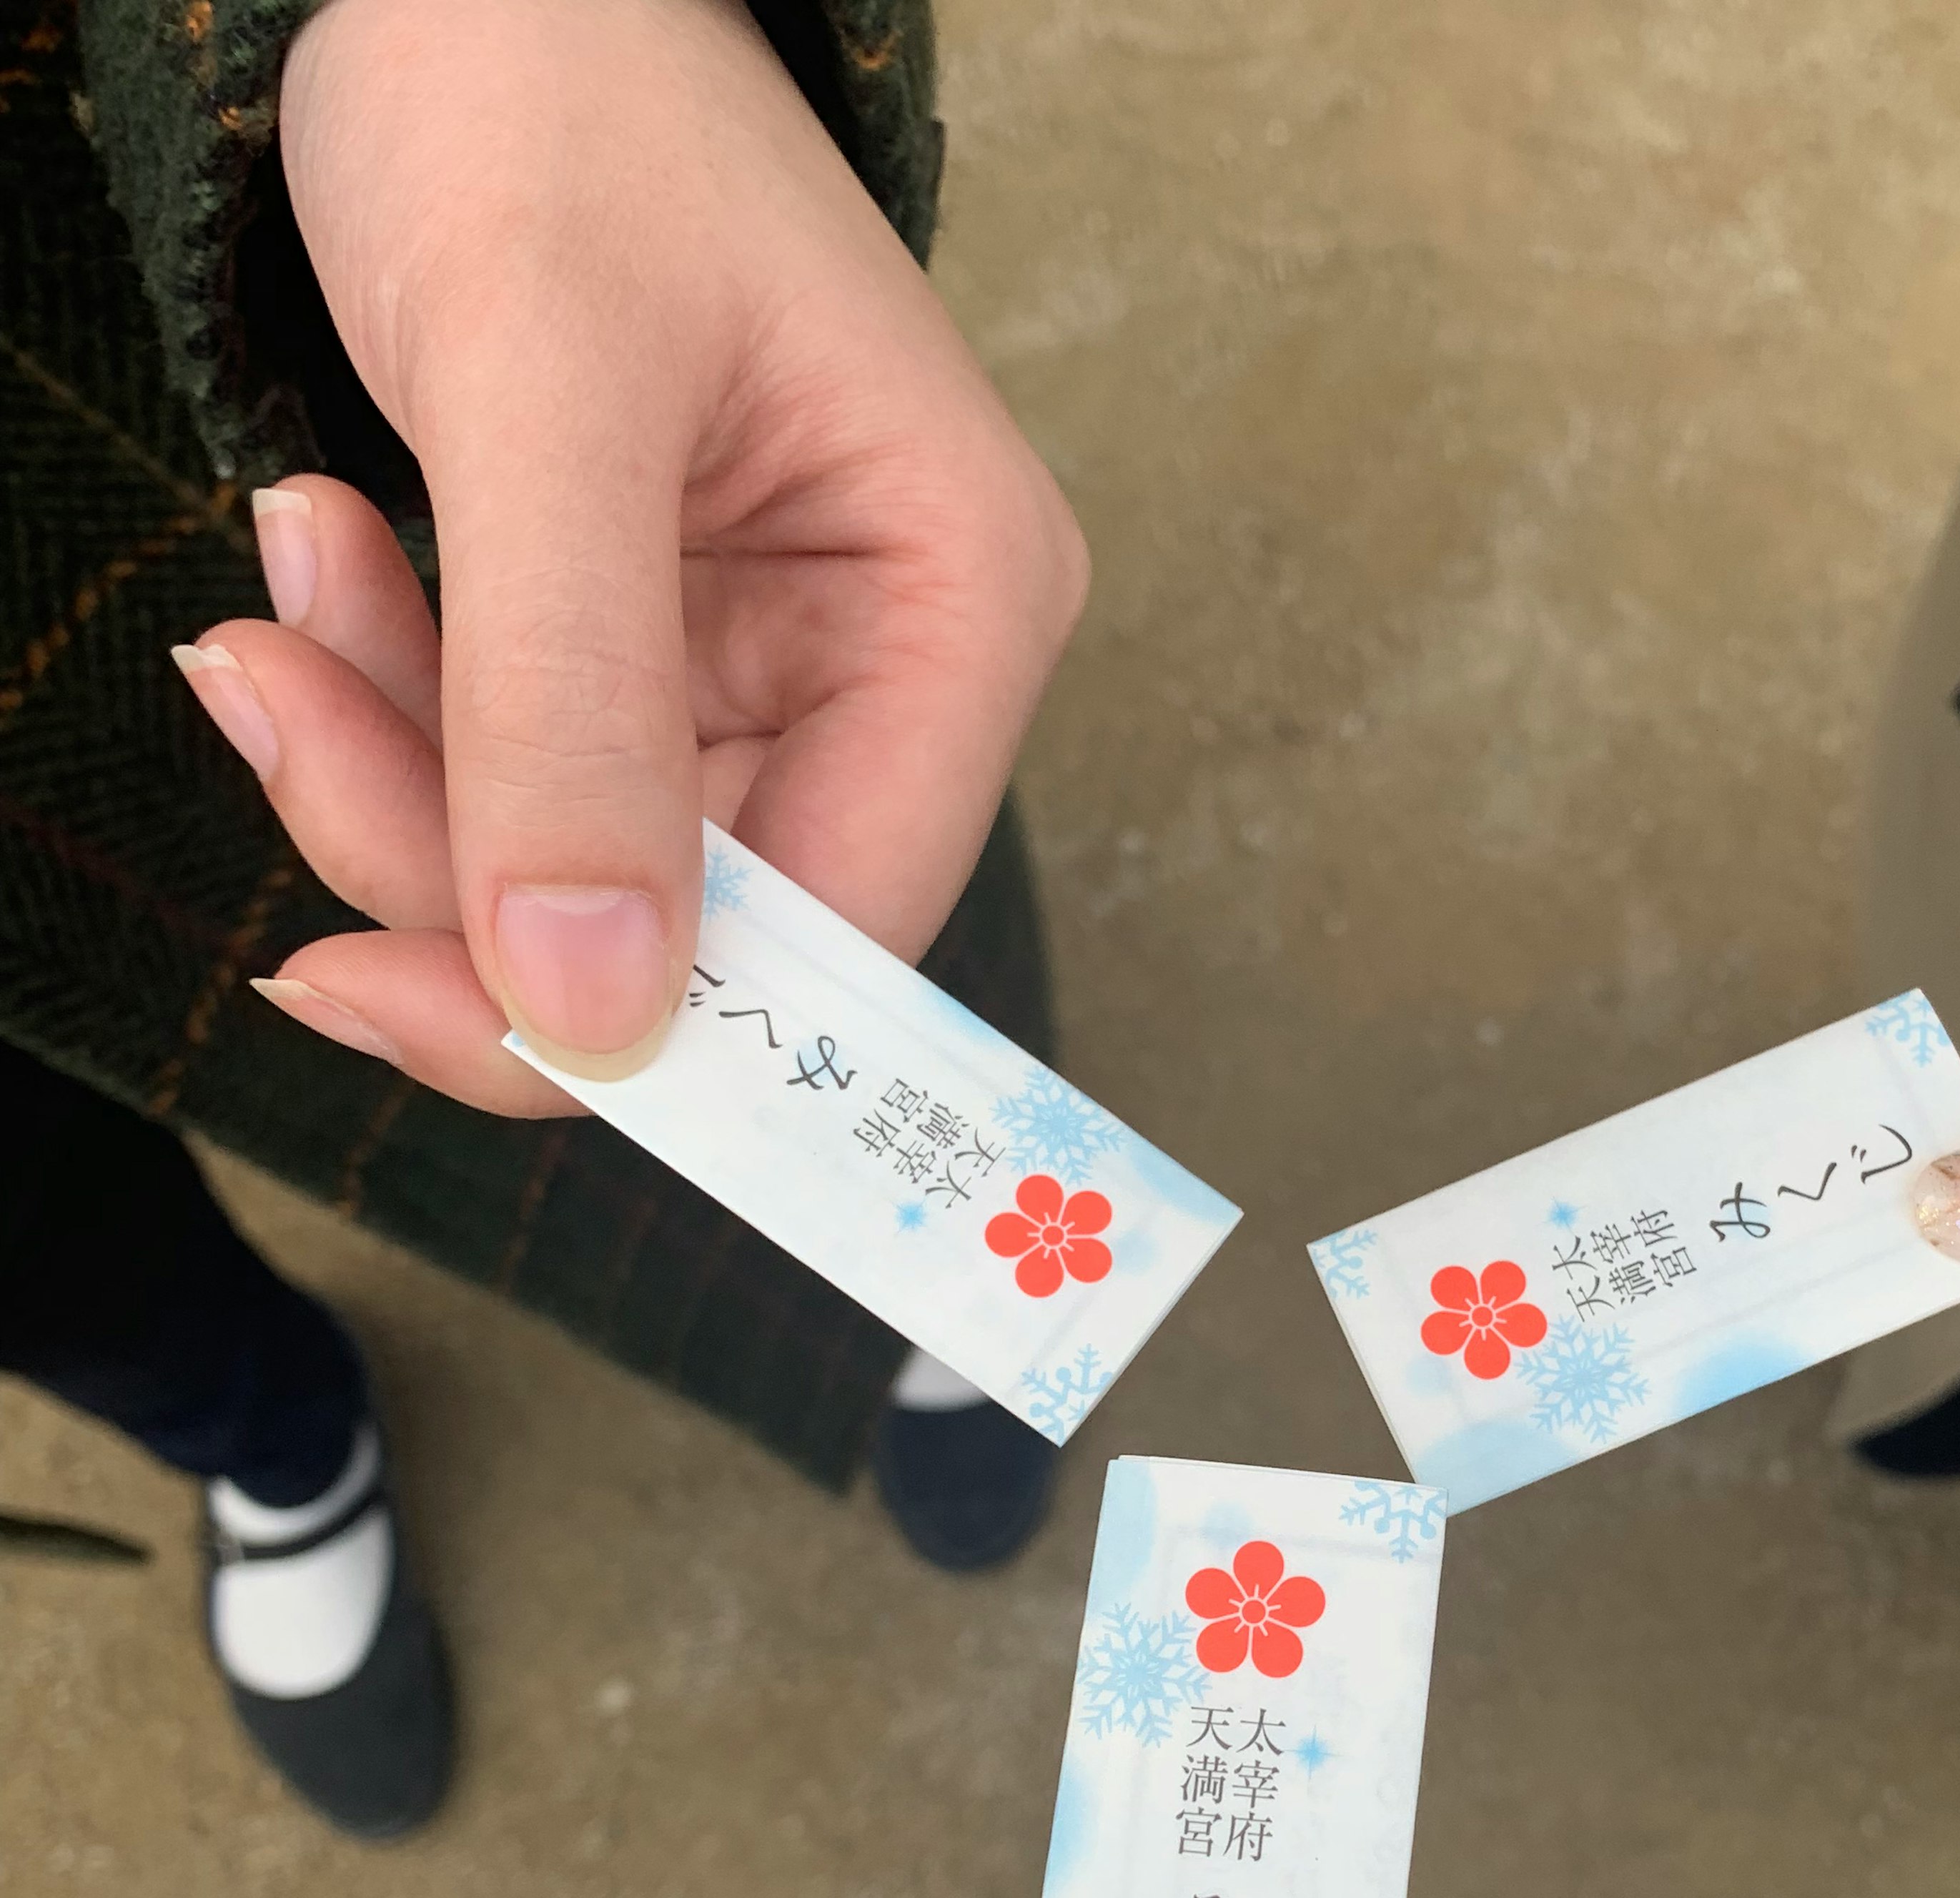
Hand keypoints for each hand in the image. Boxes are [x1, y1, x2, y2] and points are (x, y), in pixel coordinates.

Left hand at [173, 0, 1084, 1110]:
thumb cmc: (553, 86)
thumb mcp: (546, 381)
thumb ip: (568, 700)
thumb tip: (590, 1016)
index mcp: (960, 604)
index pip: (842, 924)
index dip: (644, 1013)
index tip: (398, 996)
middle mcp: (894, 669)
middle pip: (695, 925)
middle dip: (457, 863)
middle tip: (274, 710)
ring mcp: (777, 673)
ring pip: (582, 875)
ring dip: (391, 775)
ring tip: (283, 587)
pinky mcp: (661, 660)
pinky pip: (518, 781)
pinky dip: (390, 711)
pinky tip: (324, 561)